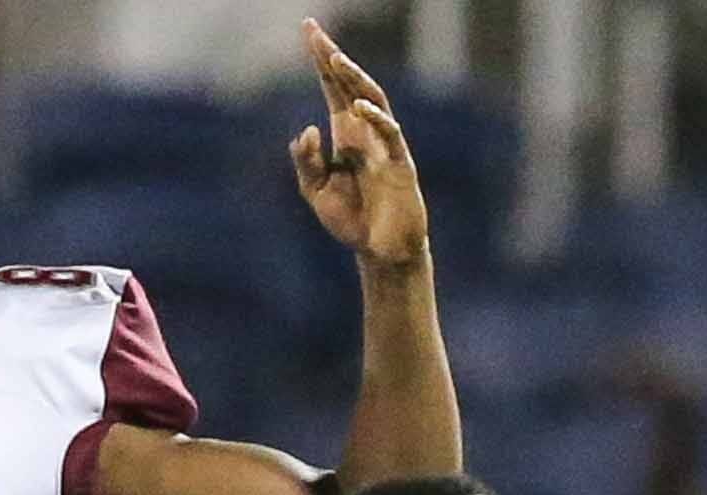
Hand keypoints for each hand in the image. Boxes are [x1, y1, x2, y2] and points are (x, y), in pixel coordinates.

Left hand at [290, 19, 427, 268]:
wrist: (380, 252)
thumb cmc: (352, 220)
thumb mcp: (316, 192)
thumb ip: (306, 162)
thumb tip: (307, 129)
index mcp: (345, 135)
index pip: (333, 88)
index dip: (322, 60)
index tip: (308, 30)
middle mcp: (365, 133)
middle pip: (350, 85)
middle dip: (332, 58)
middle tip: (313, 31)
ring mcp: (385, 145)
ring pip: (373, 101)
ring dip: (354, 80)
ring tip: (335, 60)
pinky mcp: (400, 165)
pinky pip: (391, 135)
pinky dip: (376, 119)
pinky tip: (357, 107)